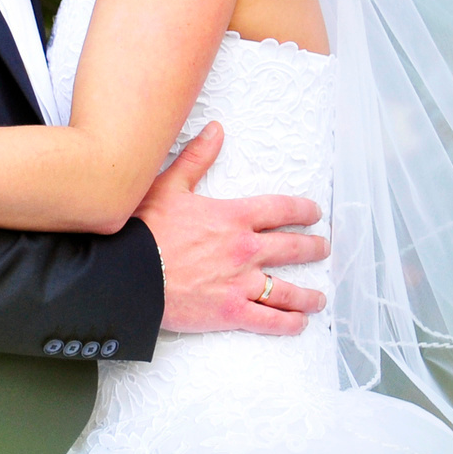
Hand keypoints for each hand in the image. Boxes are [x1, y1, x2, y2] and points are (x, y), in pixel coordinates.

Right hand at [133, 122, 328, 335]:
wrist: (129, 275)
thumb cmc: (145, 230)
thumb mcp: (169, 186)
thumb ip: (197, 158)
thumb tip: (215, 130)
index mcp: (234, 217)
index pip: (281, 209)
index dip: (303, 210)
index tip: (314, 213)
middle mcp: (245, 249)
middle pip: (292, 248)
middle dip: (313, 248)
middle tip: (323, 249)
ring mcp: (241, 282)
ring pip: (287, 290)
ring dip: (308, 294)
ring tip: (319, 297)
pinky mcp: (231, 312)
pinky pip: (269, 320)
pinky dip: (289, 323)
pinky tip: (299, 323)